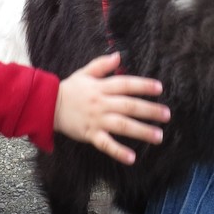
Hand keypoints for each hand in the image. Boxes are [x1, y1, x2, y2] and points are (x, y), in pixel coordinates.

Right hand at [53, 53, 167, 164]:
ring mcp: (96, 119)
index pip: (125, 84)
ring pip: (121, 125)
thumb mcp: (84, 73)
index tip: (159, 89)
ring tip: (158, 136)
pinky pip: (105, 144)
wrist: (47, 105)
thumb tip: (118, 56)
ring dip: (141, 131)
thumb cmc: (69, 89)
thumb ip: (101, 64)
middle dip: (149, 110)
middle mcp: (101, 103)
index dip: (142, 85)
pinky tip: (132, 158)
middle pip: (128, 106)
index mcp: (101, 87)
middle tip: (167, 115)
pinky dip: (118, 151)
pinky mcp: (89, 134)